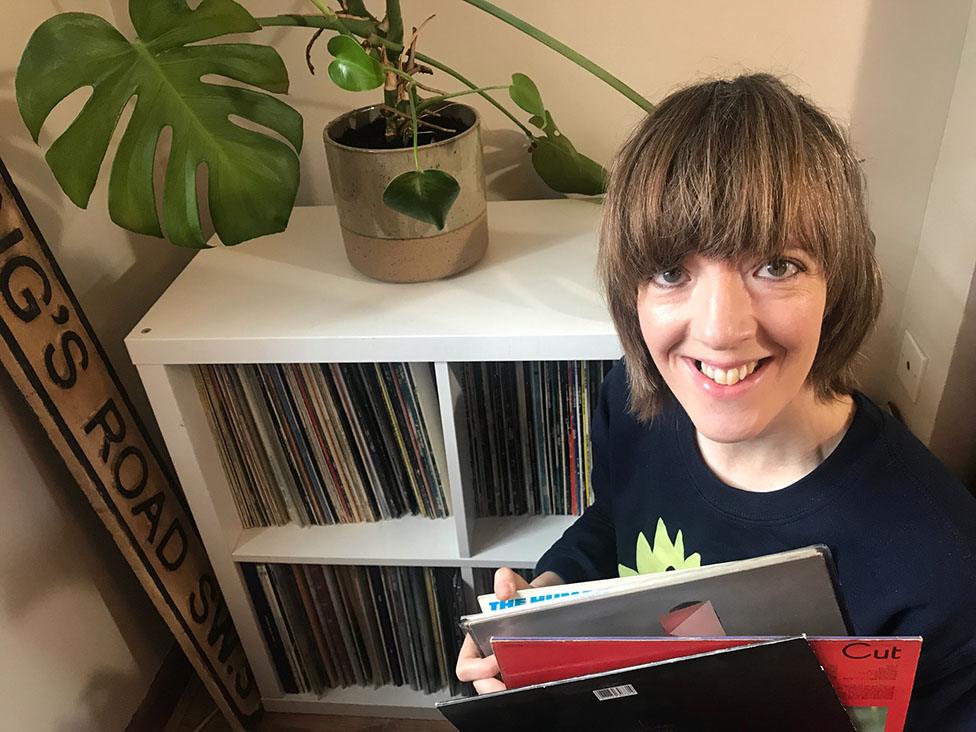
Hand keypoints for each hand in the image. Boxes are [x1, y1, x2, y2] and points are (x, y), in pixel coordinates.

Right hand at [455, 568, 561, 693]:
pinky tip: (539, 680)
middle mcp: (489, 657)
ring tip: (526, 683)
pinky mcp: (526, 672)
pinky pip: (522, 686)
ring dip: (513, 689)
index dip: (478, 669)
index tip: (495, 661)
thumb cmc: (521, 596)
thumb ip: (504, 579)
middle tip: (511, 682)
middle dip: (494, 687)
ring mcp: (508, 667)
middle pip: (484, 684)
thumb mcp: (511, 582)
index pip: (466, 666)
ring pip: (504, 688)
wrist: (544, 600)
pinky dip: (529, 686)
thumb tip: (502, 593)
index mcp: (477, 640)